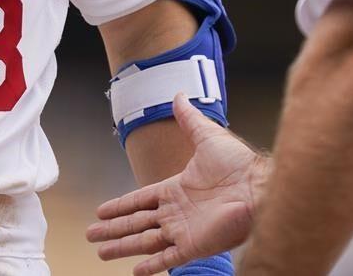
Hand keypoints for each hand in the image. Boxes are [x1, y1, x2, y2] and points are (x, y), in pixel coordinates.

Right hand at [87, 94, 267, 275]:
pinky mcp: (194, 245)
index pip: (140, 199)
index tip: (102, 210)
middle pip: (136, 222)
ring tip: (101, 252)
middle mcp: (177, 211)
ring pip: (145, 241)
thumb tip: (178, 95)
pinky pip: (167, 259)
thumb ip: (189, 119)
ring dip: (122, 247)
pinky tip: (134, 271)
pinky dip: (151, 266)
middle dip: (113, 228)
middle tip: (91, 234)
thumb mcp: (208, 135)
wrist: (260, 186)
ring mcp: (184, 230)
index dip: (120, 205)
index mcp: (177, 188)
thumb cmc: (239, 163)